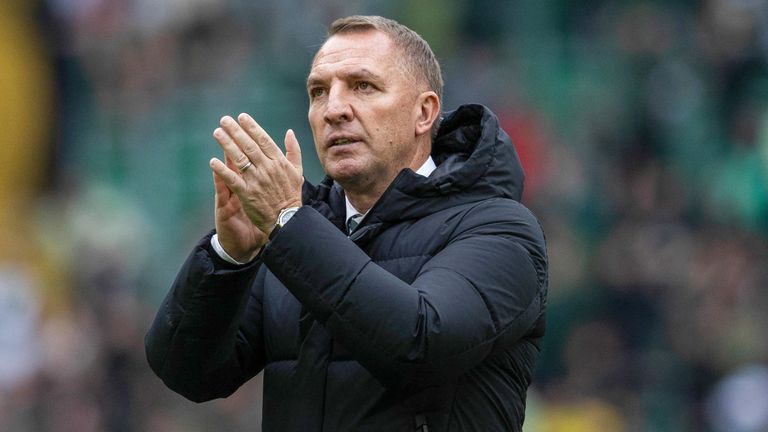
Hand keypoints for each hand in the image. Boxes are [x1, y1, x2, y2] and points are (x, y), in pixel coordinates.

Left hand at [209, 113, 303, 258]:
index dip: (252, 127)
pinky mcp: (247, 194)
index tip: (242, 117)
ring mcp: (256, 181)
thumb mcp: (297, 171)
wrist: (287, 219)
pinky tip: (213, 161)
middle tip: (224, 120)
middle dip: (236, 131)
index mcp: (279, 162)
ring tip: (217, 133)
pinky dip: (222, 170)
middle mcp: (267, 169)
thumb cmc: (291, 194)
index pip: (263, 140)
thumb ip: (293, 151)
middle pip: (249, 146)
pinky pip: (233, 179)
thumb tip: (289, 132)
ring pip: (240, 159)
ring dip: (227, 145)